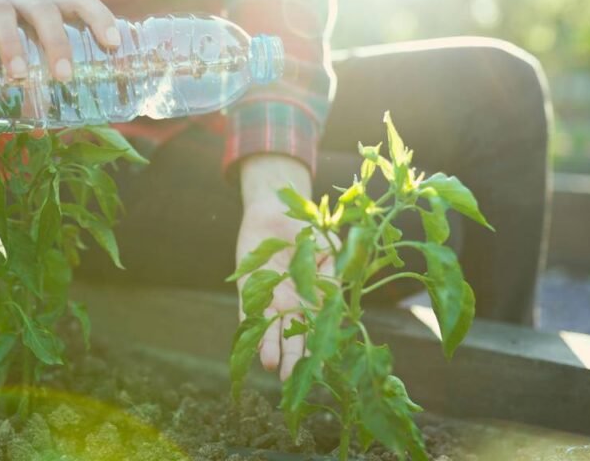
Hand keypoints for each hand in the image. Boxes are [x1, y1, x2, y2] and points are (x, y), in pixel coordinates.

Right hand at [0, 0, 120, 80]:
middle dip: (57, 43)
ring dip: (12, 44)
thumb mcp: (32, 41)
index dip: (100, 18)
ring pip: (2, 14)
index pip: (81, 1)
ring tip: (18, 75)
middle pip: (44, 11)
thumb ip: (47, 71)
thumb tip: (64, 127)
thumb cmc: (8, 33)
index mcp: (48, 4)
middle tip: (63, 76)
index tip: (114, 45)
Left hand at [237, 155, 334, 380]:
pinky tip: (252, 345)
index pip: (317, 329)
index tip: (322, 368)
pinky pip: (249, 312)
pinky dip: (251, 327)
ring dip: (270, 348)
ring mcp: (270, 298)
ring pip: (271, 330)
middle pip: (293, 337)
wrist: (275, 210)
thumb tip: (340, 295)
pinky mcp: (249, 289)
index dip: (319, 349)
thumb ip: (331, 273)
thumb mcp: (324, 251)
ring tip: (271, 366)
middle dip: (292, 358)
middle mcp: (292, 304)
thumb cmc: (305, 231)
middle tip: (290, 379)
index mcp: (314, 298)